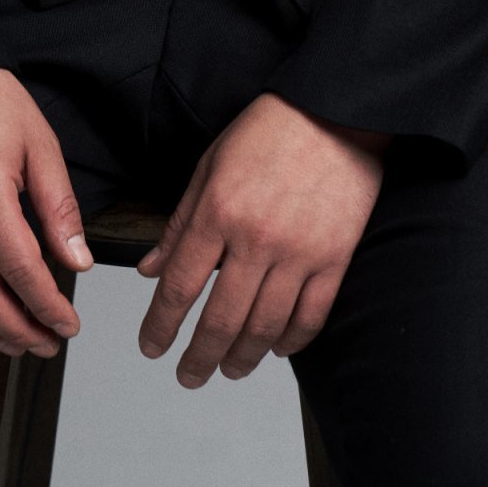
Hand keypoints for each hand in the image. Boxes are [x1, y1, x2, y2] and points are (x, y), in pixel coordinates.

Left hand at [135, 92, 389, 387]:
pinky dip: (291, 342)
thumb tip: (151, 269)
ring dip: (242, 359)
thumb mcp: (210, 165)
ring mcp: (299, 253)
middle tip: (188, 375)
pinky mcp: (335, 259)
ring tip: (229, 369)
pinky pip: (311, 317)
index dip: (161, 325)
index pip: (180, 286)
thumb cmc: (270, 130)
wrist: (334, 111)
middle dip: (198, 358)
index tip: (152, 348)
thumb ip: (180, 222)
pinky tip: (276, 349)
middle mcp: (256, 239)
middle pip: (220, 321)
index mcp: (218, 212)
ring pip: (264, 329)